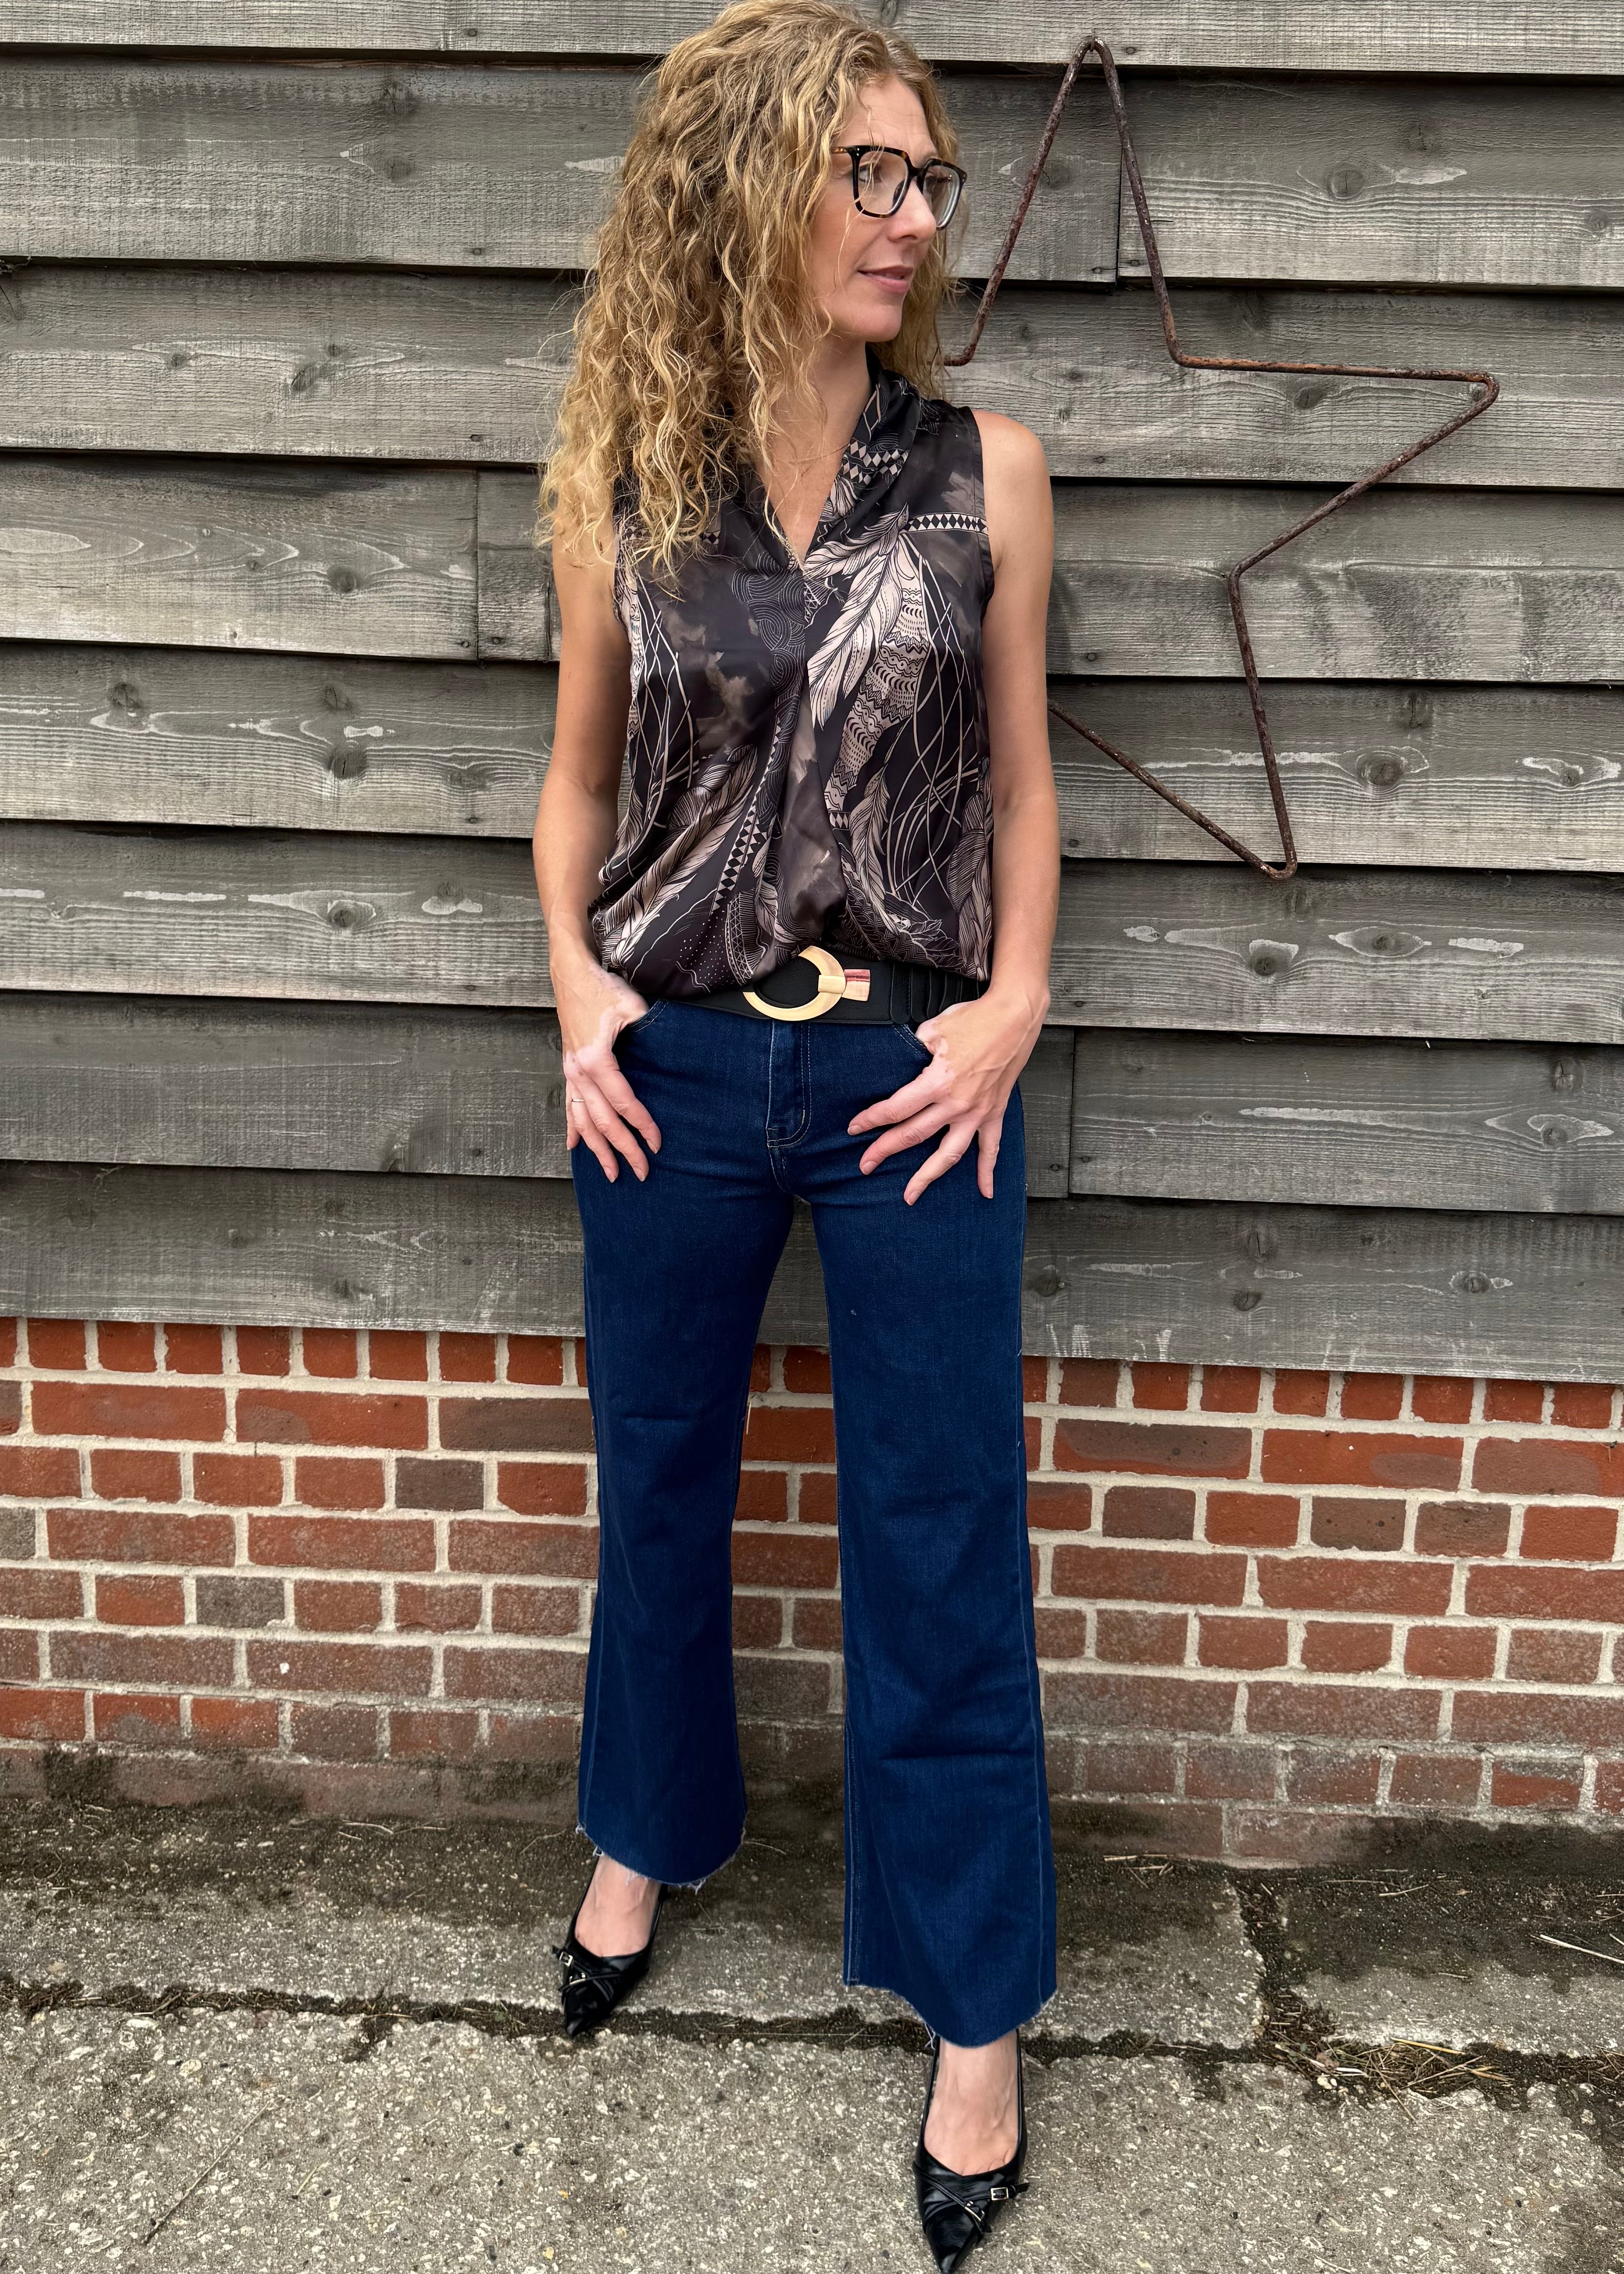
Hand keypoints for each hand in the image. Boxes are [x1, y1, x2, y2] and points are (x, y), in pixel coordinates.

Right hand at [553, 950, 662, 1181]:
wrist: (571, 972)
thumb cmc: (602, 988)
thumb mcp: (632, 1008)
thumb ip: (651, 1033)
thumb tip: (674, 1055)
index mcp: (596, 1061)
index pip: (623, 1103)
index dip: (642, 1126)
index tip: (657, 1144)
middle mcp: (579, 1072)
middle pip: (602, 1121)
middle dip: (621, 1149)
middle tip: (640, 1172)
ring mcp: (570, 1071)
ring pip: (582, 1120)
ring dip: (596, 1149)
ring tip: (610, 1172)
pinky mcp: (568, 1067)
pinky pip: (569, 1105)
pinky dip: (572, 1127)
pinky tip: (574, 1146)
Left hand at [847, 986, 1044, 1205]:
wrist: (1014, 1017)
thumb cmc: (974, 1020)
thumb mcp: (933, 1031)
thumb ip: (913, 1051)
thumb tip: (900, 1064)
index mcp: (937, 1082)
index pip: (896, 1109)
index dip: (871, 1119)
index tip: (855, 1128)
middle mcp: (956, 1103)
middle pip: (913, 1135)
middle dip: (885, 1151)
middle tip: (864, 1165)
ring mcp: (977, 1112)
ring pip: (948, 1154)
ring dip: (927, 1177)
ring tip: (910, 1195)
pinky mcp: (994, 1113)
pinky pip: (991, 1149)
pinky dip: (987, 1172)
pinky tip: (984, 1192)